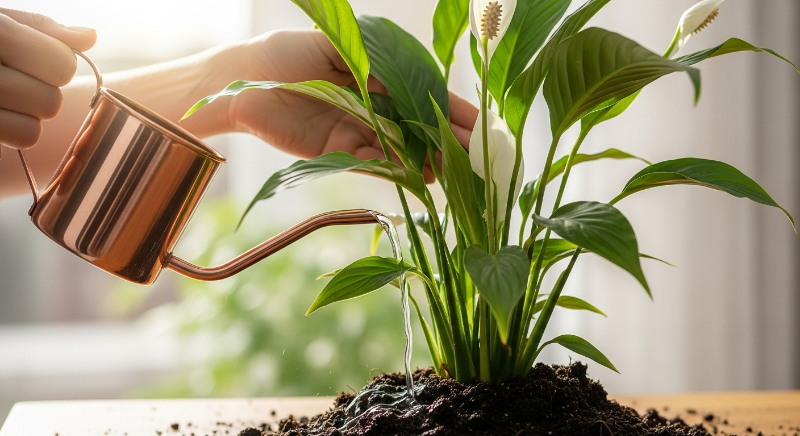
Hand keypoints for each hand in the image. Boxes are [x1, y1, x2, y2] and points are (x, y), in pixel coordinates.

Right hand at [0, 8, 95, 149]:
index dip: (56, 63)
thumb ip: (40, 28)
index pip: (62, 64)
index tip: (34, 58)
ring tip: (3, 97)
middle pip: (51, 100)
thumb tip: (89, 37)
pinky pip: (20, 138)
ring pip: (35, 126)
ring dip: (26, 116)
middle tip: (14, 79)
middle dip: (40, 92)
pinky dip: (13, 131)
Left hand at [226, 30, 477, 179]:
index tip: (481, 127)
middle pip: (420, 127)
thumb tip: (409, 81)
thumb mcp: (337, 43)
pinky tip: (417, 176)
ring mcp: (358, 130)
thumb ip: (374, 60)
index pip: (425, 94)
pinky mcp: (338, 152)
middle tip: (476, 160)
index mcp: (378, 76)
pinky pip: (372, 162)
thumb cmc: (286, 52)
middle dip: (449, 142)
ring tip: (453, 172)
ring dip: (427, 161)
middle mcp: (374, 105)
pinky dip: (394, 170)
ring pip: (401, 149)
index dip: (454, 110)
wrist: (241, 82)